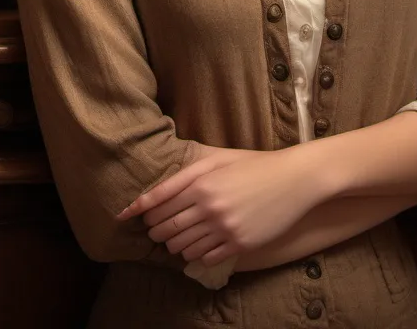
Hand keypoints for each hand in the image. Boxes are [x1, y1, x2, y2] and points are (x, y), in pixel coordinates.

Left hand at [116, 146, 316, 266]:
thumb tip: (158, 190)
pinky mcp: (239, 244)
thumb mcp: (219, 159)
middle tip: (156, 231)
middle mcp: (208, 206)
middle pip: (165, 228)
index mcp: (201, 182)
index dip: (139, 211)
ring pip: (182, 247)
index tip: (124, 216)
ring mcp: (224, 227)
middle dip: (155, 231)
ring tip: (177, 240)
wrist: (293, 180)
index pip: (157, 202)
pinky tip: (198, 248)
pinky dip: (196, 256)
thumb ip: (188, 172)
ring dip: (174, 246)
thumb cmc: (254, 165)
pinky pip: (205, 258)